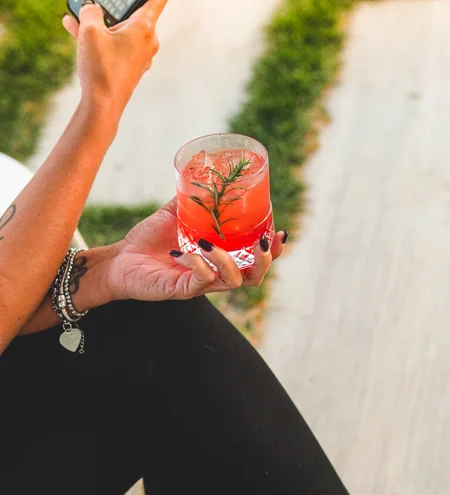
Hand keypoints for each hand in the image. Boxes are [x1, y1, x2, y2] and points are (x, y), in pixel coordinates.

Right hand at [62, 0, 168, 120]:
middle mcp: (147, 43)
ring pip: (119, 31)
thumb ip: (90, 10)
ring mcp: (140, 57)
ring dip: (98, 23)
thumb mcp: (90, 31)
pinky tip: (75, 29)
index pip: (157, 0)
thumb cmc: (101, 70)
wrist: (102, 106)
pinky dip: (99, 38)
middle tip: (94, 4)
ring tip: (75, 15)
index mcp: (144, 28)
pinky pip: (115, 46)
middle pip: (132, 15)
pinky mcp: (130, 68)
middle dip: (111, 8)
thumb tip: (91, 8)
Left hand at [106, 197, 287, 301]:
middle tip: (262, 243)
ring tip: (211, 242)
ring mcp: (201, 284)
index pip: (255, 259)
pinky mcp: (183, 291)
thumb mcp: (173, 214)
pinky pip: (200, 282)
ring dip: (227, 261)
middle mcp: (215, 273)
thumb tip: (204, 174)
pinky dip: (199, 266)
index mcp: (220, 256)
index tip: (280, 232)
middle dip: (265, 261)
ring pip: (232, 281)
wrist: (120, 260)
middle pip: (254, 276)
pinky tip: (186, 253)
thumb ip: (192, 199)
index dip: (274, 249)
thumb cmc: (148, 240)